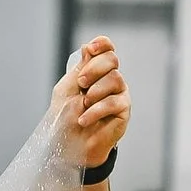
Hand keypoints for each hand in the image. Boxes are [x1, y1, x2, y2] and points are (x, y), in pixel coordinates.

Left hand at [53, 36, 130, 169]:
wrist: (69, 145)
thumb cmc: (66, 117)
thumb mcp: (67, 90)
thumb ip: (78, 69)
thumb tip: (88, 46)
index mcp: (97, 71)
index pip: (107, 49)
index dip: (102, 45)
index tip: (90, 49)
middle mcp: (111, 80)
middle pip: (112, 60)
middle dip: (94, 68)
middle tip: (81, 83)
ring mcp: (119, 94)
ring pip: (115, 79)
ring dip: (94, 92)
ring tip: (82, 105)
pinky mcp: (123, 111)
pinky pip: (114, 102)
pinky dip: (96, 110)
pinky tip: (84, 119)